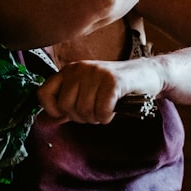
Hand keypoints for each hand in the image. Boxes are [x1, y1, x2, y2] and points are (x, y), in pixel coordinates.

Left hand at [36, 59, 161, 124]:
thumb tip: (45, 121)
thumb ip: (67, 105)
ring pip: (84, 111)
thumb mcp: (86, 93)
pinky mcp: (113, 80)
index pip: (43, 93)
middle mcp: (78, 68)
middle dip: (81, 117)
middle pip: (65, 106)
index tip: (67, 114)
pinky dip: (107, 116)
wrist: (147, 75)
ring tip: (105, 109)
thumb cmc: (114, 88)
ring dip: (96, 118)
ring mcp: (95, 73)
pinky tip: (114, 109)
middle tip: (94, 112)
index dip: (53, 110)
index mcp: (68, 71)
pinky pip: (101, 111)